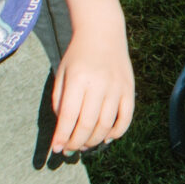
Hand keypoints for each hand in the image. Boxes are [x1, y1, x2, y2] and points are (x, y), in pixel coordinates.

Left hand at [50, 24, 134, 155]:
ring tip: (84, 145)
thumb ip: (60, 101)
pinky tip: (106, 138)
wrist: (103, 32)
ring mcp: (117, 87)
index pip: (68, 116)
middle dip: (76, 142)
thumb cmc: (77, 55)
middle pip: (87, 124)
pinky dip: (117, 132)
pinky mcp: (129, 89)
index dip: (61, 136)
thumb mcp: (61, 74)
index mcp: (78, 79)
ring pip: (106, 125)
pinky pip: (126, 118)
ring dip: (94, 141)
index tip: (55, 148)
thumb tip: (64, 129)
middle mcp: (99, 84)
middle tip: (68, 150)